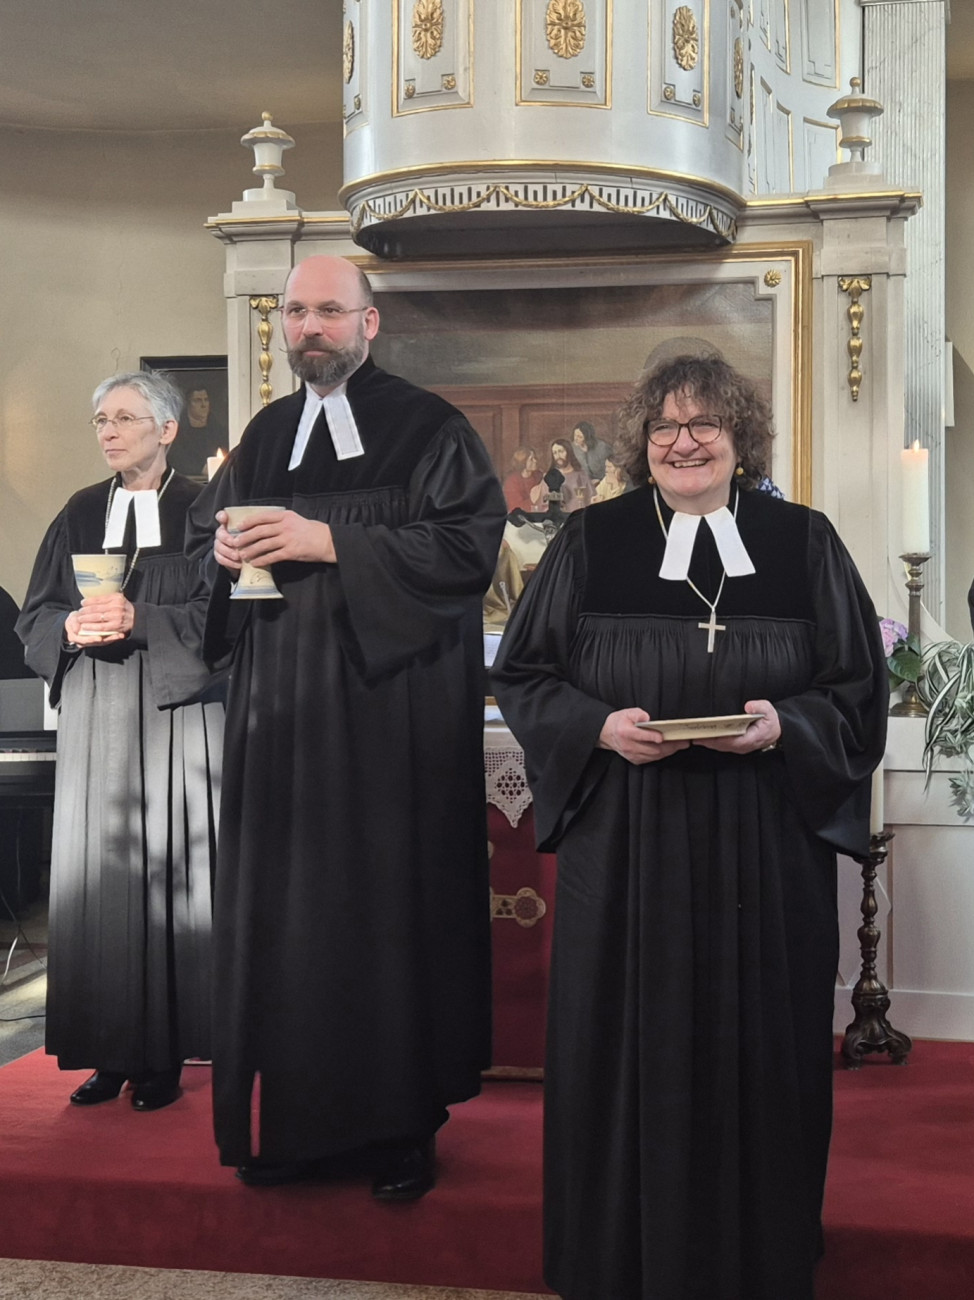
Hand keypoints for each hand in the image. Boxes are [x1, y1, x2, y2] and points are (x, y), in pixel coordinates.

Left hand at [65, 593, 134, 644]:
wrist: (137, 618)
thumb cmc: (125, 608)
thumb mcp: (118, 599)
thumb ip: (107, 598)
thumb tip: (90, 600)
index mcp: (116, 598)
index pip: (98, 599)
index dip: (88, 601)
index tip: (82, 603)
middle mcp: (116, 606)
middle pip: (96, 608)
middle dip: (85, 611)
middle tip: (79, 612)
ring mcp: (116, 616)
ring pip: (97, 617)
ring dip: (86, 619)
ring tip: (80, 619)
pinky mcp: (116, 626)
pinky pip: (101, 627)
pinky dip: (92, 627)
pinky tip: (86, 627)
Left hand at [215, 509, 334, 569]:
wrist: (327, 541)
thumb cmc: (312, 531)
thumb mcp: (296, 520)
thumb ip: (281, 521)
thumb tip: (264, 525)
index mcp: (285, 516)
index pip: (262, 517)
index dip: (248, 522)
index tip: (239, 527)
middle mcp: (285, 526)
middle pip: (260, 531)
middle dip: (245, 537)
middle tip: (235, 542)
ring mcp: (288, 539)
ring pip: (264, 544)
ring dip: (251, 550)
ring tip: (243, 555)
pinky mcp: (291, 552)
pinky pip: (272, 556)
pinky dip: (262, 560)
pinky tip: (255, 563)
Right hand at [598, 707, 689, 765]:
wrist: (607, 734)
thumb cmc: (619, 722)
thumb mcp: (627, 712)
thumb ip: (638, 714)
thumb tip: (648, 719)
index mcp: (625, 732)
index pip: (640, 736)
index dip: (652, 737)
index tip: (662, 737)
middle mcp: (628, 746)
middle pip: (652, 749)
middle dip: (670, 746)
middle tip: (683, 742)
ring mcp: (632, 755)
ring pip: (654, 755)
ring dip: (669, 751)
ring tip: (680, 745)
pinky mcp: (635, 760)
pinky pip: (652, 759)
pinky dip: (662, 754)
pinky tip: (670, 749)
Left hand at [693, 700, 780, 753]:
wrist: (778, 731)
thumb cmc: (772, 722)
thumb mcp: (769, 711)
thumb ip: (760, 707)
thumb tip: (748, 706)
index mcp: (750, 739)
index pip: (729, 741)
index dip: (716, 738)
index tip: (704, 734)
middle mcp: (742, 746)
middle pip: (720, 745)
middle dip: (706, 740)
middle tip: (692, 733)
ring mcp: (738, 747)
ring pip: (719, 746)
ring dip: (706, 741)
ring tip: (693, 734)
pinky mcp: (736, 745)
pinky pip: (721, 744)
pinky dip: (711, 740)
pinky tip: (702, 735)